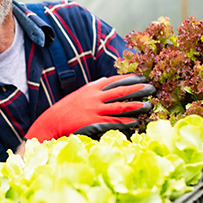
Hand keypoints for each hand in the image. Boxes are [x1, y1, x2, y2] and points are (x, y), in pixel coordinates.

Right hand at [26, 74, 154, 141]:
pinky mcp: (94, 124)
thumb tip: (106, 79)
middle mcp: (94, 98)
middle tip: (152, 88)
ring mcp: (94, 111)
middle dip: (138, 89)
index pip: (114, 81)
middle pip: (120, 92)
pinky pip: (113, 122)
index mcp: (91, 89)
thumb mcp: (79, 94)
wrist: (51, 123)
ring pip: (120, 106)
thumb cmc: (65, 110)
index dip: (129, 79)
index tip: (142, 77)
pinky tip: (135, 122)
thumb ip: (93, 87)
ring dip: (136, 106)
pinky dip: (125, 122)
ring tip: (148, 105)